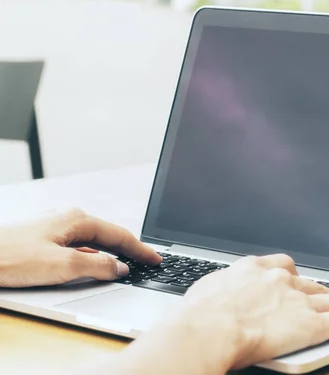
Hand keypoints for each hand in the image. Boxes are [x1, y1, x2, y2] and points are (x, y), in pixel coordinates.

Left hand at [0, 209, 160, 287]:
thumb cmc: (10, 257)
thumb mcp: (62, 266)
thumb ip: (98, 266)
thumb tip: (120, 268)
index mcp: (77, 219)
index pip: (120, 235)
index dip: (141, 250)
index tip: (157, 259)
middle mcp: (68, 218)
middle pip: (108, 235)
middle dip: (129, 249)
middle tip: (147, 262)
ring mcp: (54, 226)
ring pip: (92, 241)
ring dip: (109, 253)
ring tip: (126, 264)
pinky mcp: (42, 237)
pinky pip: (77, 245)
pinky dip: (91, 255)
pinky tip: (92, 264)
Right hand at [116, 254, 328, 373]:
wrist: (209, 327)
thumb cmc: (199, 314)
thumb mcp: (207, 290)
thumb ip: (224, 289)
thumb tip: (218, 295)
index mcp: (254, 270)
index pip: (283, 267)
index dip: (295, 276)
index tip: (299, 279)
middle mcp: (280, 280)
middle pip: (312, 284)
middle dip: (327, 289)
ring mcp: (298, 300)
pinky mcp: (311, 322)